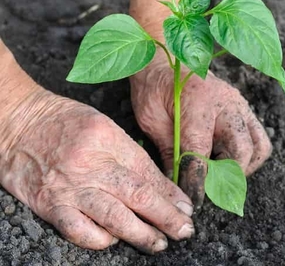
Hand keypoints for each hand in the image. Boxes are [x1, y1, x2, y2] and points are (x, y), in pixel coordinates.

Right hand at [0, 86, 194, 252]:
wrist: (18, 122)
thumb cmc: (66, 122)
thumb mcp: (105, 128)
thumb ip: (132, 157)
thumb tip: (163, 187)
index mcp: (108, 140)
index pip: (148, 174)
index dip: (171, 196)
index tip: (186, 209)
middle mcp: (91, 164)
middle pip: (138, 196)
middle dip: (166, 218)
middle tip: (184, 231)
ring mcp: (69, 187)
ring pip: (114, 218)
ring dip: (141, 234)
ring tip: (159, 243)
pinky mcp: (49, 205)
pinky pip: (80, 231)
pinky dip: (100, 240)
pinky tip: (113, 239)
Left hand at [129, 53, 271, 206]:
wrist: (166, 58)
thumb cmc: (154, 88)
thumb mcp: (151, 120)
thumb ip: (168, 152)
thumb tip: (176, 185)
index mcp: (198, 104)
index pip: (201, 153)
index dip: (197, 182)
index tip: (193, 201)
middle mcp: (226, 104)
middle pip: (241, 151)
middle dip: (225, 177)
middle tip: (208, 189)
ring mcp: (240, 105)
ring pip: (258, 146)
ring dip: (243, 167)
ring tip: (220, 174)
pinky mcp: (245, 109)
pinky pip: (259, 137)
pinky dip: (249, 155)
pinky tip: (226, 159)